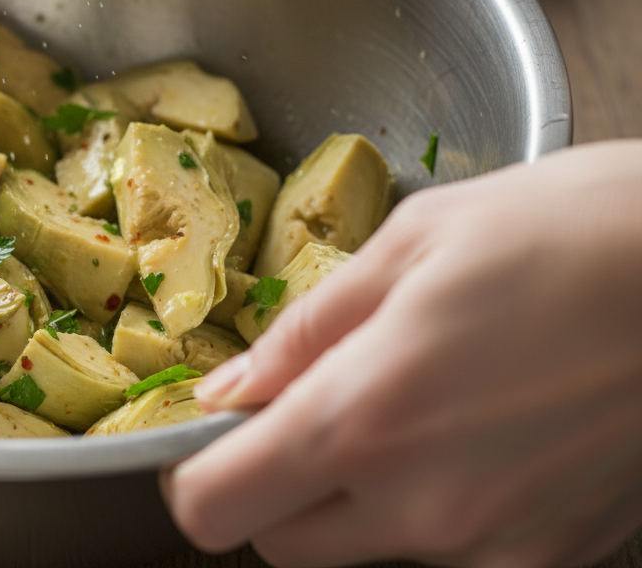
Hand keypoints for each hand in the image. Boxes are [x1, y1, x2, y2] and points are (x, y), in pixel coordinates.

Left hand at [167, 141, 641, 566]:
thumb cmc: (570, 230)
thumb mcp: (412, 246)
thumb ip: (304, 333)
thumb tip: (232, 390)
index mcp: (363, 416)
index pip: (214, 509)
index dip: (196, 474)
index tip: (214, 436)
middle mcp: (423, 505)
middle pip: (283, 544)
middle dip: (275, 486)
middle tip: (314, 411)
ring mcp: (500, 546)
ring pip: (371, 554)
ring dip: (360, 501)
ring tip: (417, 408)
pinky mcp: (561, 557)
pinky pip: (460, 559)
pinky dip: (441, 514)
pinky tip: (480, 439)